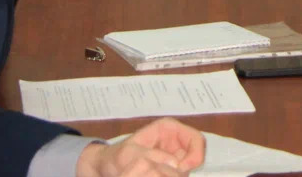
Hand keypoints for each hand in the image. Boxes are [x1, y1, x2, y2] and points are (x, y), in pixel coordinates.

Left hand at [76, 118, 205, 175]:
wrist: (104, 170)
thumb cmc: (115, 157)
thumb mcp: (128, 154)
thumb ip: (151, 157)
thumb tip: (175, 163)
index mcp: (169, 129)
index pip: (197, 140)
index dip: (196, 155)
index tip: (182, 169)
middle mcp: (176, 143)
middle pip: (195, 157)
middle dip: (183, 170)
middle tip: (167, 176)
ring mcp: (174, 158)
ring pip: (187, 170)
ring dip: (175, 176)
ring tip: (150, 175)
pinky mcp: (170, 172)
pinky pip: (178, 176)